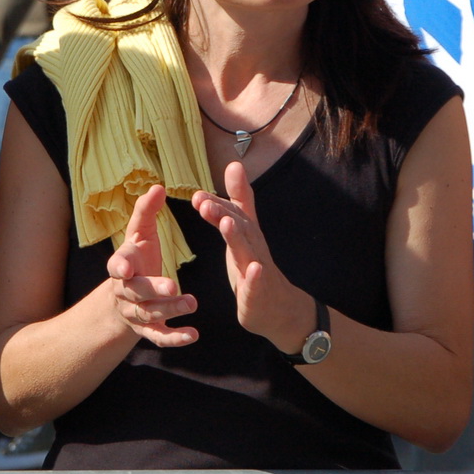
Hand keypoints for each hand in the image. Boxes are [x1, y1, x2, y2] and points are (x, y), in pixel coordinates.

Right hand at [105, 185, 198, 346]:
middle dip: (154, 289)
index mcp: (121, 265)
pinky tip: (193, 335)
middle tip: (173, 285)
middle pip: (137, 292)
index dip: (119, 268)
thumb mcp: (139, 234)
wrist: (123, 299)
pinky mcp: (147, 331)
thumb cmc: (136, 259)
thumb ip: (146, 211)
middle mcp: (125, 291)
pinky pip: (159, 337)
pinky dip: (175, 338)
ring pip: (150, 314)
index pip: (117, 265)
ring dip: (170, 310)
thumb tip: (158, 186)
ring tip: (192, 303)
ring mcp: (136, 313)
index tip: (125, 269)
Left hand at [192, 161, 305, 350]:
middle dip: (223, 214)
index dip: (216, 205)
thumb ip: (238, 202)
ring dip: (238, 237)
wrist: (277, 308)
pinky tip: (254, 269)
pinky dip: (256, 277)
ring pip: (248, 252)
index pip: (233, 215)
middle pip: (239, 228)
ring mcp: (259, 271)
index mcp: (247, 235)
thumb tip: (234, 165)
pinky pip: (258, 285)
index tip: (196, 196)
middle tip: (204, 204)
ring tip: (227, 223)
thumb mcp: (243, 232)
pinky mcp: (259, 293)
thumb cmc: (254, 266)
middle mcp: (254, 248)